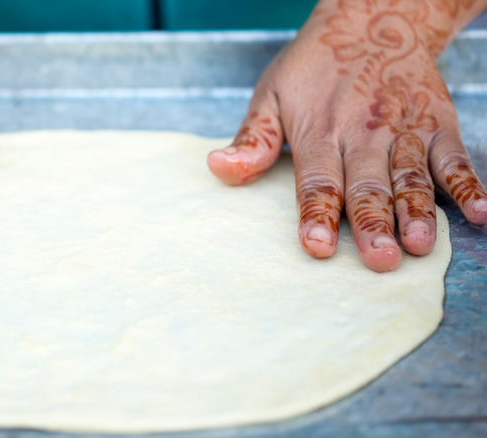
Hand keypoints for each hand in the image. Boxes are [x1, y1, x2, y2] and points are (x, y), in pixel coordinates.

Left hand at [207, 0, 486, 271]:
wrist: (374, 17)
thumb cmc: (315, 66)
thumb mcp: (272, 93)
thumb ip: (253, 138)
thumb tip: (218, 167)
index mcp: (319, 130)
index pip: (317, 180)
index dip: (317, 214)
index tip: (317, 246)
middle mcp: (364, 134)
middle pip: (367, 185)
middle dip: (371, 223)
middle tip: (378, 259)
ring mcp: (404, 130)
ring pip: (411, 176)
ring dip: (417, 211)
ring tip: (419, 244)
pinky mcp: (438, 124)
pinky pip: (455, 157)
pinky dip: (469, 184)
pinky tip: (481, 213)